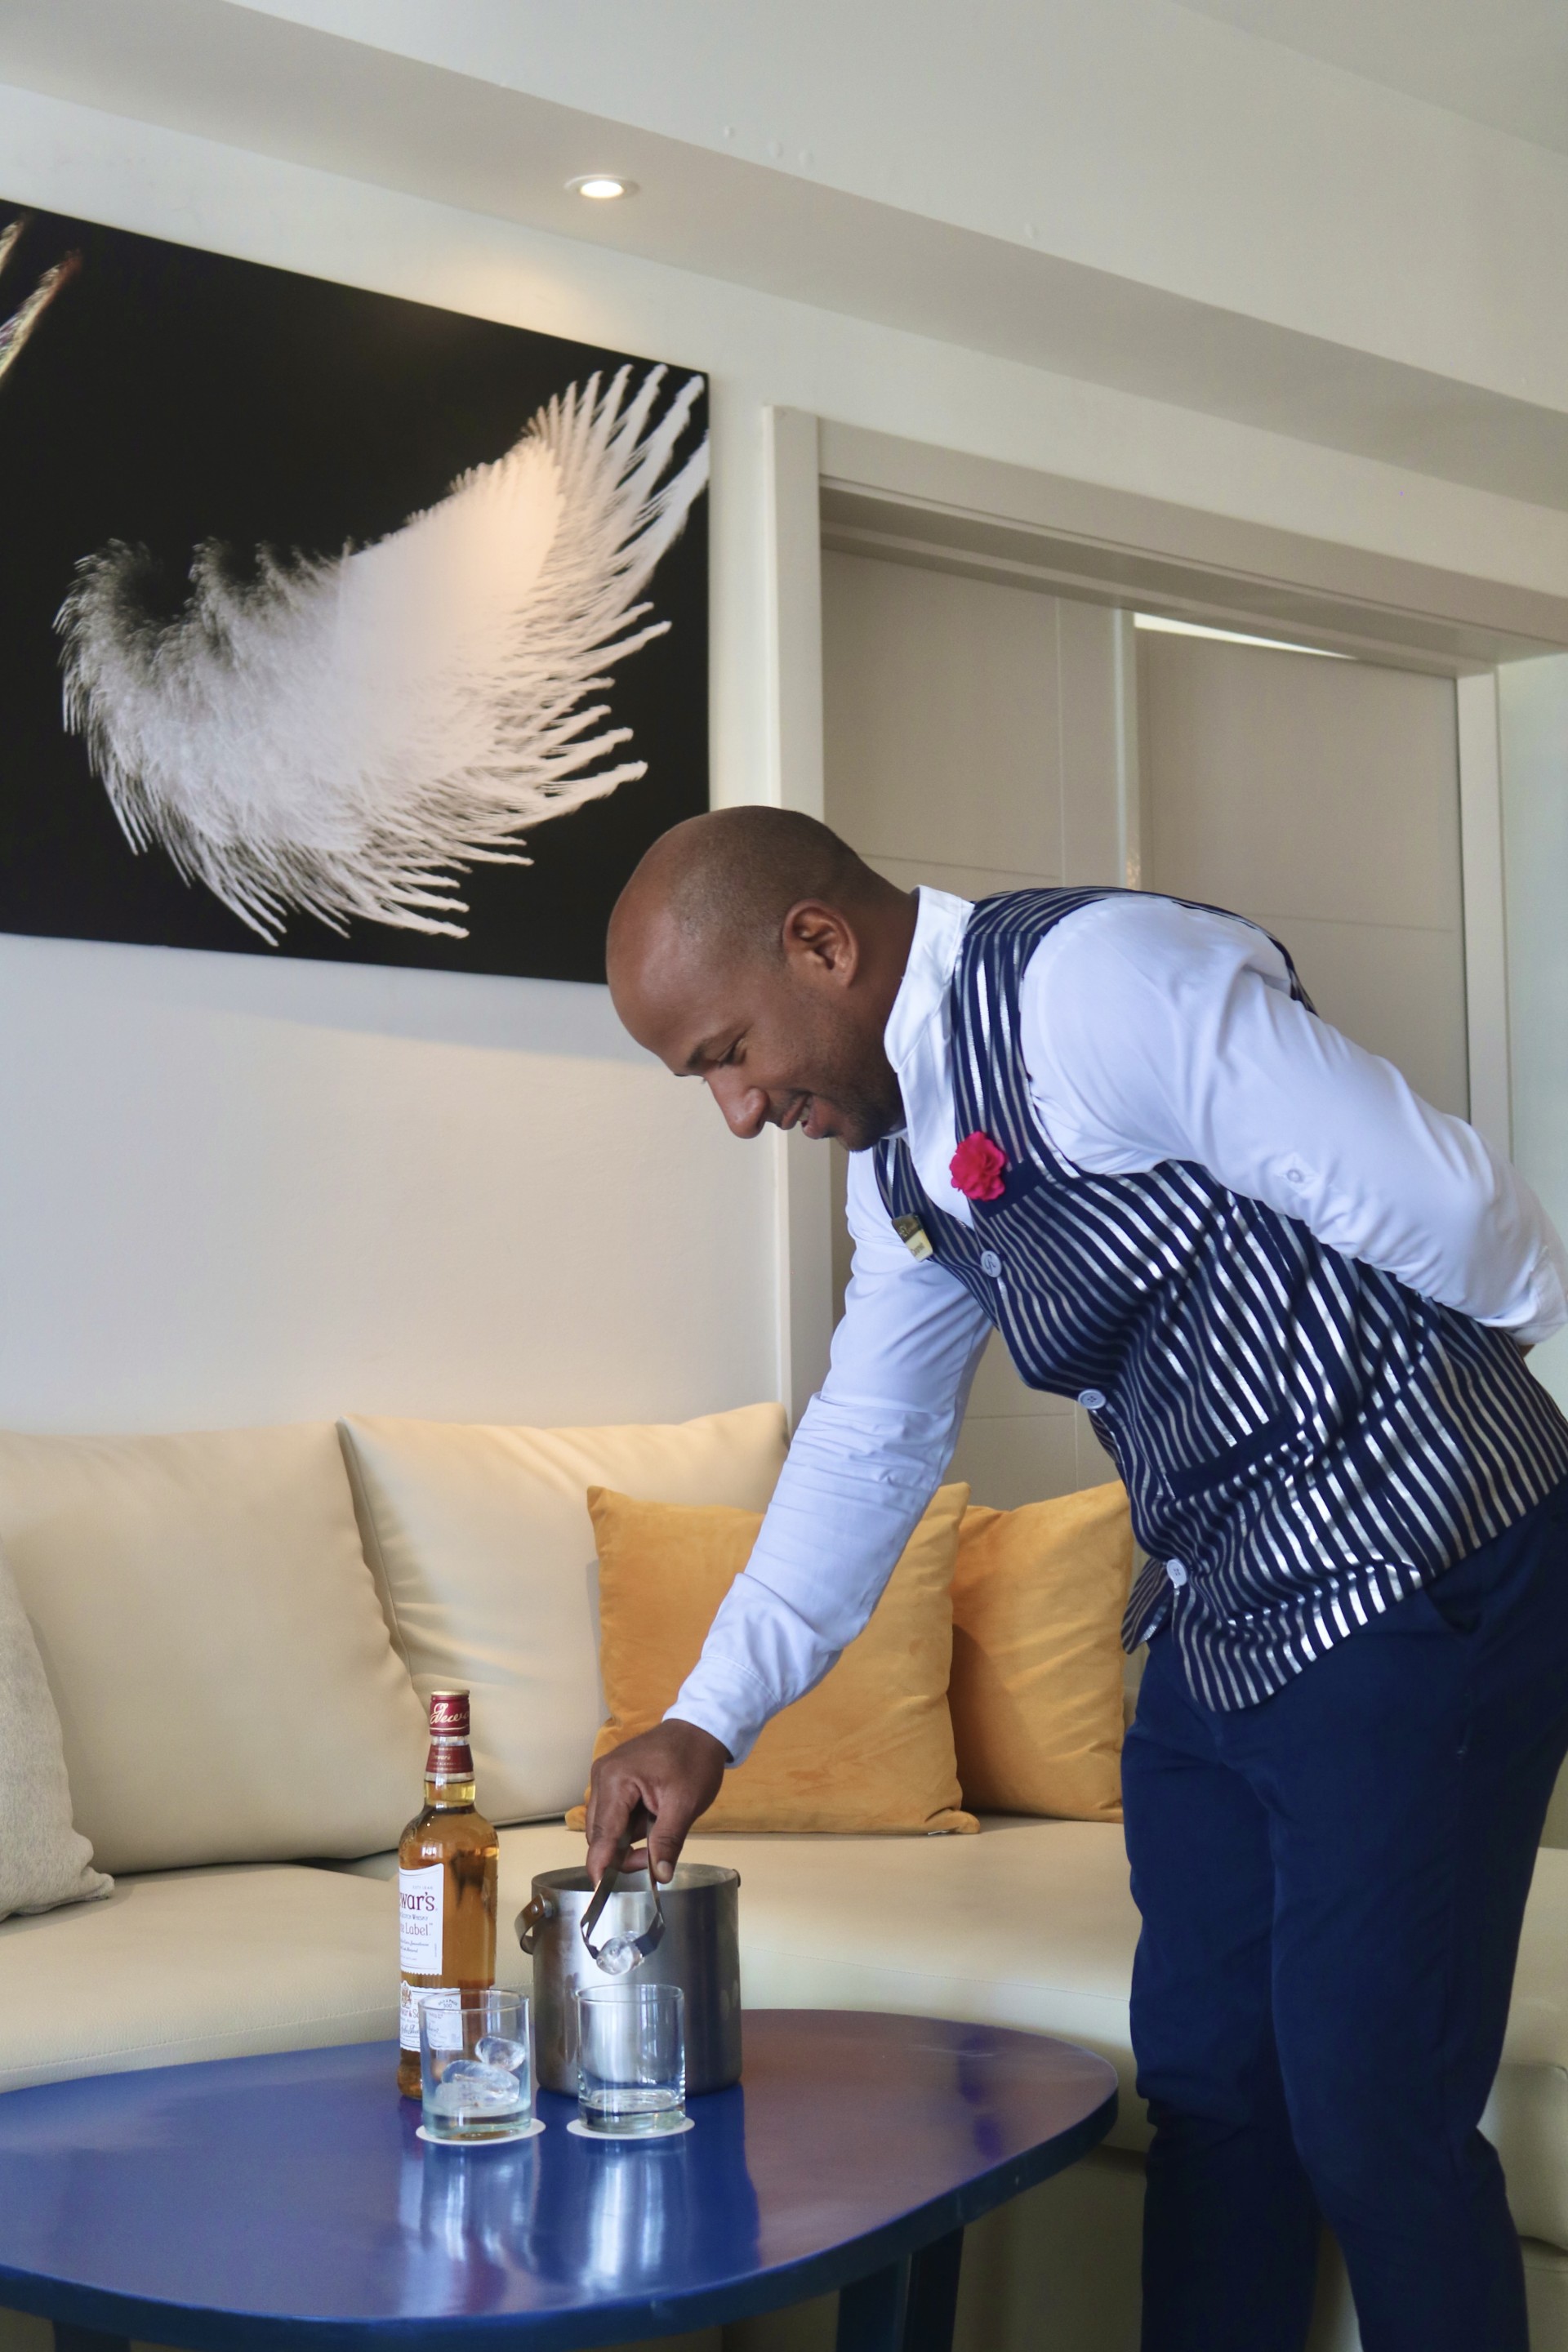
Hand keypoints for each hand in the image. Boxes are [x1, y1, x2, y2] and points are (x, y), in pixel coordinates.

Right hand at [585, 1719, 728, 1886]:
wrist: (701, 1728)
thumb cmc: (694, 1761)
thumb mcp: (685, 1803)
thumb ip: (668, 1840)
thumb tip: (660, 1876)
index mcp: (615, 1780)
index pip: (601, 1835)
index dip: (601, 1866)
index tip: (603, 1894)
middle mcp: (602, 1777)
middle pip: (600, 1834)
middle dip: (623, 1854)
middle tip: (655, 1859)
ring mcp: (606, 1776)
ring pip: (607, 1826)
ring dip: (628, 1839)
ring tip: (659, 1833)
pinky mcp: (614, 1778)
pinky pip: (615, 1813)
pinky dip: (630, 1825)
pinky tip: (652, 1821)